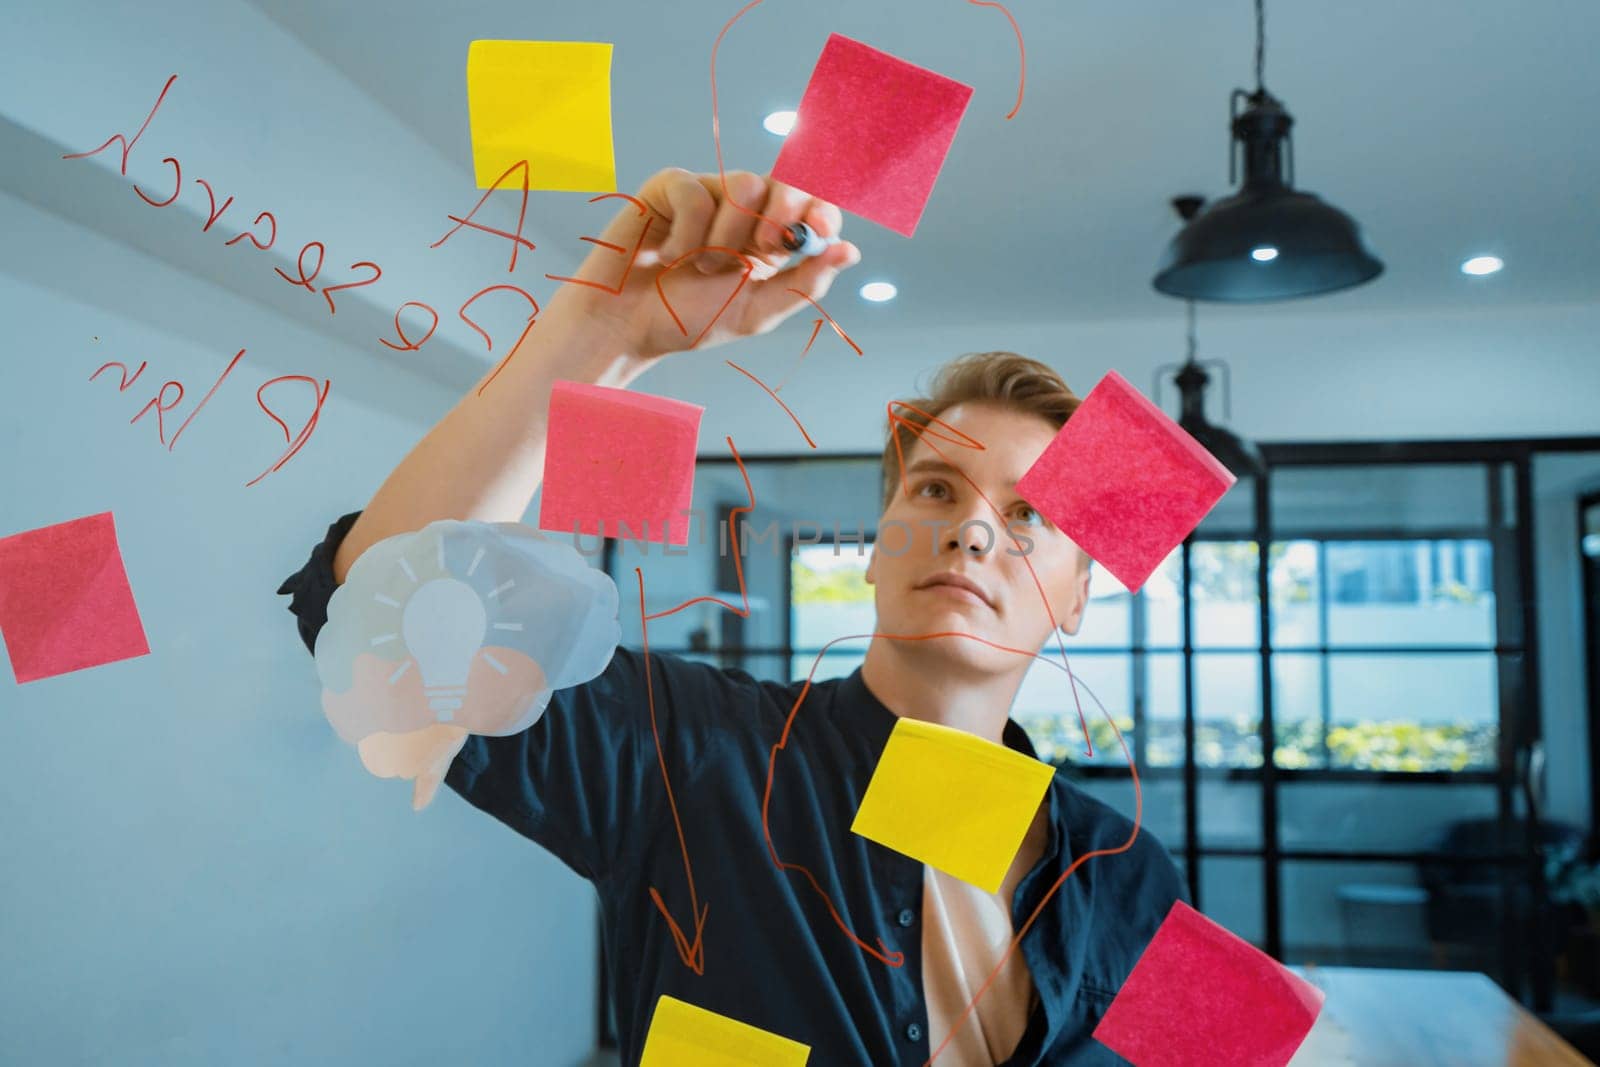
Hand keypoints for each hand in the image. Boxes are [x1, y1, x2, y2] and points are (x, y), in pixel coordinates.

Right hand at [550, 168, 860, 363]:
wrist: (625, 328)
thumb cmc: (686, 321)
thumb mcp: (754, 312)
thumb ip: (802, 284)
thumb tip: (849, 251)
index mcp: (770, 241)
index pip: (810, 208)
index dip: (821, 210)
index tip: (820, 227)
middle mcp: (743, 212)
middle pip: (783, 183)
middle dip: (782, 215)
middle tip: (761, 251)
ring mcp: (706, 194)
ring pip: (743, 185)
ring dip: (726, 238)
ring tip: (700, 268)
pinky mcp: (669, 187)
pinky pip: (696, 191)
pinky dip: (688, 234)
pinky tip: (668, 257)